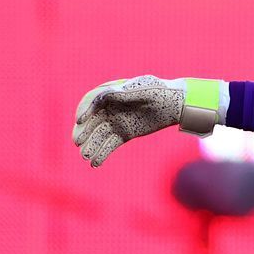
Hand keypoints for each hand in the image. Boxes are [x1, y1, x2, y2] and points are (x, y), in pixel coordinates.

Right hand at [72, 76, 223, 166]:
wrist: (176, 104)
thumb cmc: (161, 92)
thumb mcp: (145, 89)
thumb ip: (126, 92)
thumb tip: (108, 94)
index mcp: (113, 92)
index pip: (93, 101)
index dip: (85, 110)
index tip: (80, 121)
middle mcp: (111, 108)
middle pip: (92, 121)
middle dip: (84, 132)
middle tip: (78, 143)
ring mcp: (116, 122)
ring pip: (99, 135)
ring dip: (91, 146)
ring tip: (85, 157)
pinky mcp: (124, 134)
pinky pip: (110, 144)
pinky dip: (102, 154)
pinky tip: (95, 164)